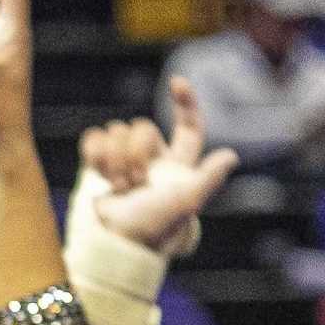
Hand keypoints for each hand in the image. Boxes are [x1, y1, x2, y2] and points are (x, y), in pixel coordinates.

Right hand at [88, 80, 237, 250]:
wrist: (116, 242)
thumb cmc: (154, 226)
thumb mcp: (187, 202)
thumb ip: (209, 178)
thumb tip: (231, 156)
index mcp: (177, 164)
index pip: (188, 126)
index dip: (186, 102)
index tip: (176, 82)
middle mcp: (152, 158)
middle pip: (141, 126)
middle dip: (135, 152)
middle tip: (137, 183)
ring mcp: (123, 159)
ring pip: (116, 130)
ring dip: (115, 161)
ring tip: (121, 188)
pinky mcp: (98, 164)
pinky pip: (94, 138)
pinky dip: (95, 155)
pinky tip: (101, 176)